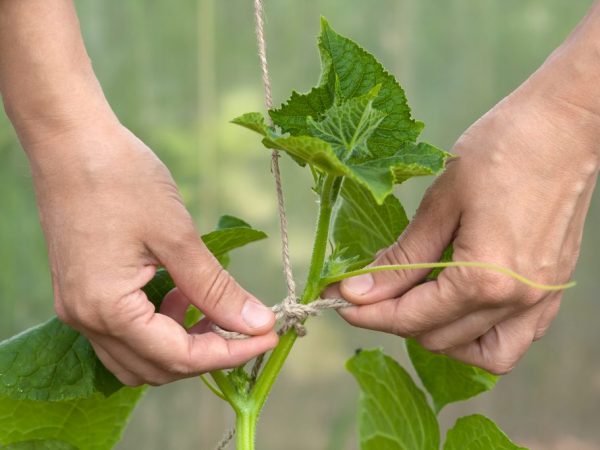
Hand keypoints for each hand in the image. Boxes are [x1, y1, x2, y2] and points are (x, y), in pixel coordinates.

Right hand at [27, 118, 277, 385]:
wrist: (71, 141)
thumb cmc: (122, 180)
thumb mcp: (176, 236)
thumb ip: (215, 289)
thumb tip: (256, 323)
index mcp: (107, 309)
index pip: (178, 357)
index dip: (229, 352)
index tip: (268, 336)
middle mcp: (86, 319)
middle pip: (156, 367)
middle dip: (207, 353)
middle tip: (246, 327)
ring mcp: (79, 308)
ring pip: (139, 357)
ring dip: (181, 345)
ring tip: (212, 309)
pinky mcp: (82, 293)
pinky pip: (124, 332)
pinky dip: (159, 327)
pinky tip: (180, 295)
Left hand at [327, 81, 598, 374]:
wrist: (566, 126)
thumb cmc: (501, 151)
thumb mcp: (441, 204)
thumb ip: (403, 257)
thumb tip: (358, 290)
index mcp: (483, 280)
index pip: (410, 317)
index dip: (367, 312)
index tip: (337, 300)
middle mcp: (515, 302)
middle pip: (439, 338)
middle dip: (394, 318)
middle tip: (369, 291)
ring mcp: (540, 300)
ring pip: (481, 353)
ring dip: (439, 335)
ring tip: (414, 304)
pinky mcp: (552, 290)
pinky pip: (515, 338)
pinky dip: (480, 334)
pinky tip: (458, 307)